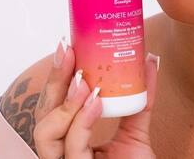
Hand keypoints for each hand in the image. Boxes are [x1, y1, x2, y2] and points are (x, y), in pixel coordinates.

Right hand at [33, 39, 158, 157]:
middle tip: (68, 50)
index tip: (67, 46)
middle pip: (43, 116)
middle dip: (54, 81)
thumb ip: (142, 97)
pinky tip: (96, 102)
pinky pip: (72, 152)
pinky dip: (81, 124)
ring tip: (84, 80)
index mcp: (71, 140)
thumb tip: (151, 59)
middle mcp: (62, 154)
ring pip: (45, 135)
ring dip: (65, 103)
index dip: (56, 78)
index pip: (53, 107)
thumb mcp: (137, 129)